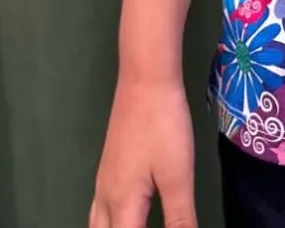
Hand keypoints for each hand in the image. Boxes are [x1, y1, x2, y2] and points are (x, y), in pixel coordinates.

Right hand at [89, 74, 197, 227]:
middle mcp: (105, 198)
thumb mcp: (177, 175)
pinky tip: (124, 219)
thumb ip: (180, 218)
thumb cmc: (162, 126)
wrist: (145, 80)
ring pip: (96, 226)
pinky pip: (101, 211)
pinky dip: (108, 224)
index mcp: (121, 206)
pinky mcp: (109, 167)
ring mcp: (104, 181)